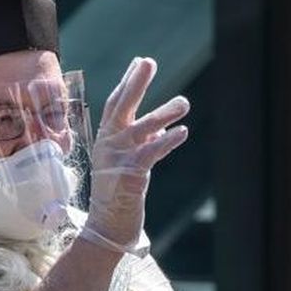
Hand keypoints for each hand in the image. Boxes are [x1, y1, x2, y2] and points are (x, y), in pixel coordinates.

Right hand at [78, 56, 189, 253]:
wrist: (106, 228)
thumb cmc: (117, 197)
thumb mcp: (125, 164)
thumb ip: (140, 144)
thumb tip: (160, 128)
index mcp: (105, 140)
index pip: (115, 105)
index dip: (127, 82)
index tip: (139, 62)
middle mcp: (108, 146)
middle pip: (120, 107)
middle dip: (135, 83)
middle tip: (148, 61)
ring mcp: (117, 160)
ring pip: (142, 129)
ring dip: (164, 113)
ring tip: (184, 102)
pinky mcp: (129, 176)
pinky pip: (150, 153)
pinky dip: (167, 141)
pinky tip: (182, 132)